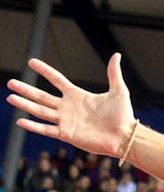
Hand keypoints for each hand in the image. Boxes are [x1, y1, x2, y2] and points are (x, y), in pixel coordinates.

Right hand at [7, 54, 134, 156]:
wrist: (124, 137)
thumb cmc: (123, 116)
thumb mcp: (118, 90)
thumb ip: (113, 73)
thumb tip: (116, 54)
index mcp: (78, 96)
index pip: (57, 79)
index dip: (45, 70)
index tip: (32, 62)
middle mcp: (68, 108)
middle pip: (42, 96)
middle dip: (26, 89)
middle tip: (10, 82)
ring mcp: (66, 121)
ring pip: (40, 111)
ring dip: (25, 104)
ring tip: (10, 97)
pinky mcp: (67, 134)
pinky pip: (46, 129)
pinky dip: (33, 126)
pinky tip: (21, 120)